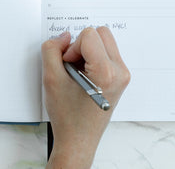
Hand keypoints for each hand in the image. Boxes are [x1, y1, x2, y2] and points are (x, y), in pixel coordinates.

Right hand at [42, 27, 129, 168]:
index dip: (72, 47)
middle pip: (101, 33)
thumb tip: (64, 36)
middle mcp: (120, 72)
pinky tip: (85, 76)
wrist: (78, 140)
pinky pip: (108, 53)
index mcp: (106, 72)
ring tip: (79, 72)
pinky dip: (94, 58)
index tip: (68, 65)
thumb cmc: (67, 115)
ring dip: (88, 51)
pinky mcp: (122, 77)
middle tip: (73, 66)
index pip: (89, 35)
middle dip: (82, 45)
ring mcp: (123, 75)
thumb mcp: (51, 78)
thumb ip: (52, 49)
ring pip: (105, 41)